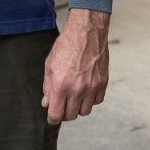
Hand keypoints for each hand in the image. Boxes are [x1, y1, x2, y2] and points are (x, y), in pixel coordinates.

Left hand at [41, 8, 109, 124]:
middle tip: (62, 103)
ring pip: (85, 111)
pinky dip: (91, 99)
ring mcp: (92, 87)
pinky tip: (86, 89)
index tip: (52, 116)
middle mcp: (77, 89)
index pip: (56, 115)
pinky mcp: (103, 82)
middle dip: (64, 112)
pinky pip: (97, 101)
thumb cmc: (67, 44)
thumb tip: (47, 102)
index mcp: (61, 85)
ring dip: (78, 107)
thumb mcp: (50, 64)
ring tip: (75, 95)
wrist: (87, 31)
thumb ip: (47, 86)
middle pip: (71, 116)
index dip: (52, 118)